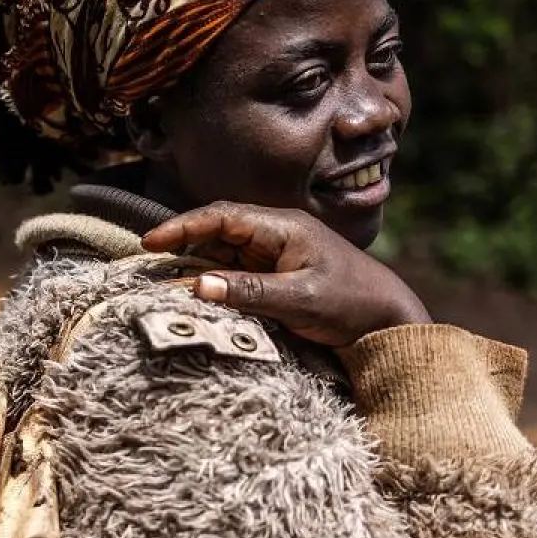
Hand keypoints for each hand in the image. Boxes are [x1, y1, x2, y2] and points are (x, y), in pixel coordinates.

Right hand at [141, 202, 430, 347]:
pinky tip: (197, 297)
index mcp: (283, 227)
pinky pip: (236, 273)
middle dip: (181, 245)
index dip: (183, 226)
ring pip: (223, 254)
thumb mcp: (300, 300)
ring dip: (195, 266)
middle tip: (147, 267)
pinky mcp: (277, 275)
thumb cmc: (351, 303)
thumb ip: (249, 292)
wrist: (389, 320)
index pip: (222, 217)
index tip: (152, 243)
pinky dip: (214, 283)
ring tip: (163, 285)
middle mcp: (276, 234)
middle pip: (217, 232)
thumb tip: (198, 285)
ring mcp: (276, 254)